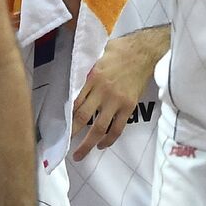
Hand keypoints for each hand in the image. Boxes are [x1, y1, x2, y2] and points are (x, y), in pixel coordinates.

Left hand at [71, 29, 166, 158]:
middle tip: (65, 145)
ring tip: (80, 154)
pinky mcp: (129, 106)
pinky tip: (101, 145)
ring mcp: (116, 100)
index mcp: (92, 77)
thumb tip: (75, 80)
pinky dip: (109, 139)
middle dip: (73, 133)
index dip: (67, 116)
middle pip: (83, 117)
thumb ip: (87, 69)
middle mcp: (102, 91)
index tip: (62, 125)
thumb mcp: (97, 55)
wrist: (143, 52)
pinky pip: (118, 128)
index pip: (75, 101)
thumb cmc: (119, 50)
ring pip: (99, 127)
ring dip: (88, 143)